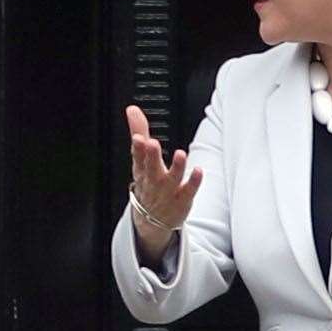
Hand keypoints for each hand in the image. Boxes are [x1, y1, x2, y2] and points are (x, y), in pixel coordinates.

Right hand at [125, 105, 202, 257]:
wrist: (152, 221)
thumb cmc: (148, 184)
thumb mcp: (140, 160)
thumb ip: (139, 131)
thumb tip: (132, 110)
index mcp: (142, 170)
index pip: (138, 157)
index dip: (138, 148)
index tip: (138, 138)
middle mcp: (154, 180)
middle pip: (151, 168)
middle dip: (151, 156)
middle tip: (152, 144)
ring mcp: (168, 191)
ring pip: (171, 179)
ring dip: (176, 167)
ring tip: (180, 154)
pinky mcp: (183, 199)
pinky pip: (189, 191)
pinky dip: (193, 182)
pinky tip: (199, 171)